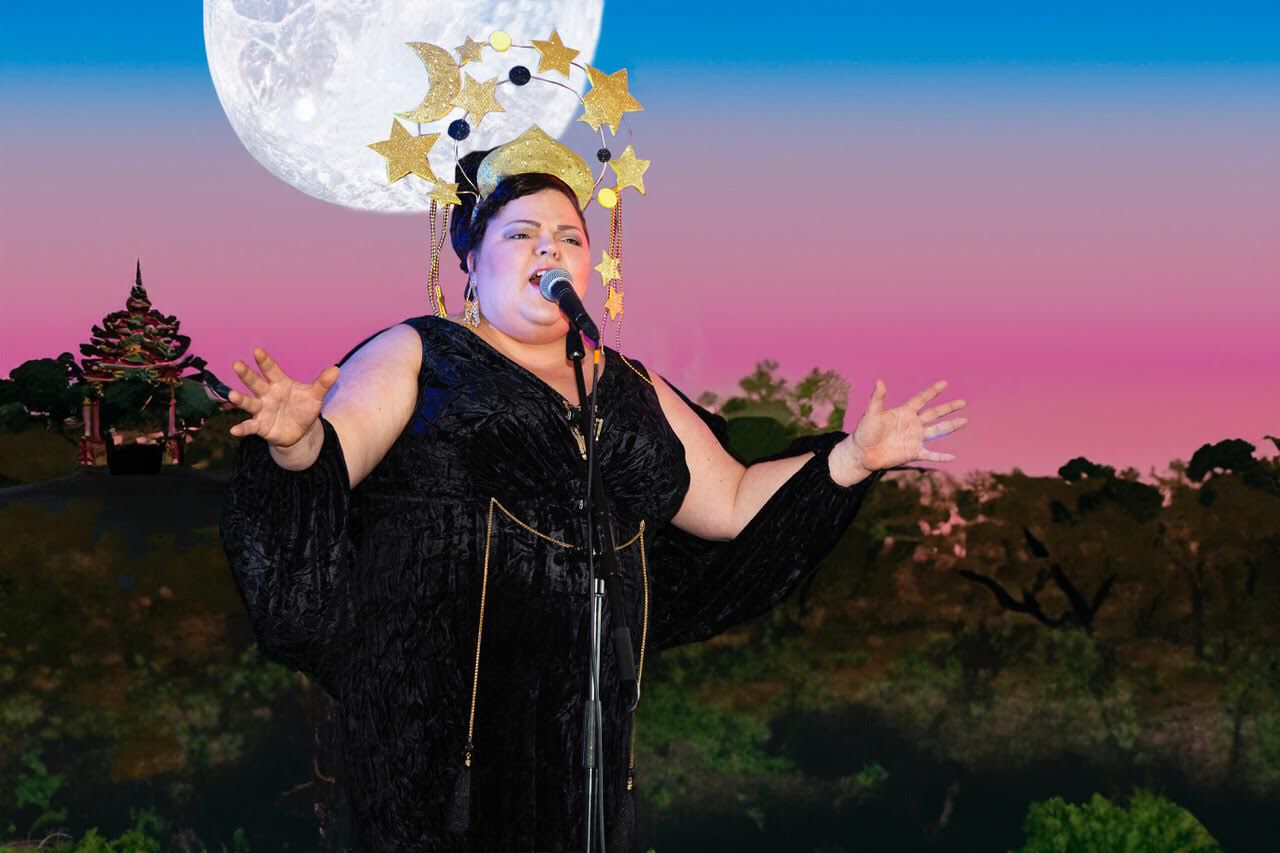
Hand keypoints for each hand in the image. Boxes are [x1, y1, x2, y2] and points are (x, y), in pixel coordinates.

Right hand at [226, 347, 339, 448]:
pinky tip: (234, 430)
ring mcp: (262, 410)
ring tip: (231, 394)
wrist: (300, 431)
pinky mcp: (261, 426)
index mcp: (279, 383)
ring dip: (240, 399)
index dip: (265, 361)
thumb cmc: (303, 408)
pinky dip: (242, 428)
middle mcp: (267, 395)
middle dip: (246, 374)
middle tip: (237, 364)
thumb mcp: (315, 396)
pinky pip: (250, 426)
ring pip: (249, 403)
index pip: (271, 370)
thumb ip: (323, 384)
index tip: (258, 351)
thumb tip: (336, 369)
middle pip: (255, 383)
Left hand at [833, 378, 967, 476]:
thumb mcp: (871, 414)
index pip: (921, 399)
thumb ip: (878, 398)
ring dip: (951, 426)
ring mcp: (914, 438)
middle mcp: (912, 424)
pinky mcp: (913, 453)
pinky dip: (940, 457)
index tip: (944, 383)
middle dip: (948, 408)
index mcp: (904, 413)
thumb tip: (879, 381)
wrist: (862, 453)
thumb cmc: (864, 431)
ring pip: (937, 431)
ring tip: (964, 421)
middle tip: (963, 402)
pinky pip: (930, 455)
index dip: (932, 391)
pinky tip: (952, 457)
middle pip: (934, 414)